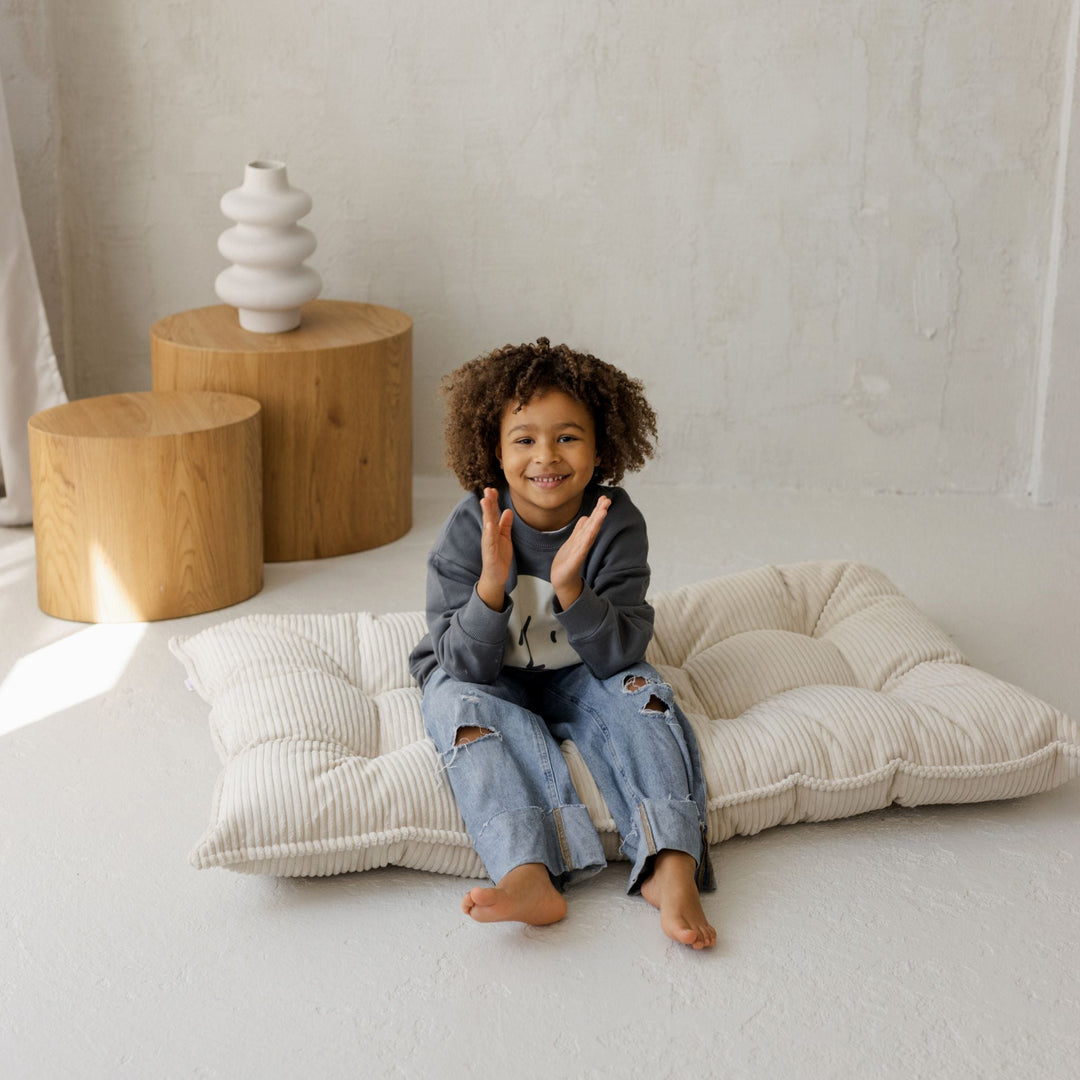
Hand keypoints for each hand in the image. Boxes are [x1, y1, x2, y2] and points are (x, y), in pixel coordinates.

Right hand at [477, 487, 513, 610]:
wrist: (496, 576)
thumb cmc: (499, 557)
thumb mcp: (505, 538)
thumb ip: (505, 525)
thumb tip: (508, 511)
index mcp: (493, 531)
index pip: (492, 513)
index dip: (493, 501)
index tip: (493, 488)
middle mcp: (489, 535)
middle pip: (488, 516)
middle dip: (488, 502)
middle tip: (488, 489)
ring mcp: (488, 544)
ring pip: (487, 526)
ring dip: (486, 513)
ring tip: (485, 501)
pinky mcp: (490, 553)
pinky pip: (490, 542)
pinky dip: (490, 533)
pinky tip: (490, 525)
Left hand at [550, 495, 609, 608]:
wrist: (562, 579)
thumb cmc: (567, 561)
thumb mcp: (573, 541)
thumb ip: (580, 530)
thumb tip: (586, 517)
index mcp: (582, 538)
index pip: (592, 521)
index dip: (598, 510)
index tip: (605, 498)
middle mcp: (583, 543)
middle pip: (593, 525)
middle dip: (599, 512)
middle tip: (607, 500)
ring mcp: (579, 551)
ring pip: (589, 534)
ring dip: (596, 523)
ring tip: (602, 511)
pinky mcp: (575, 560)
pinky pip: (582, 548)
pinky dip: (586, 540)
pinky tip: (591, 533)